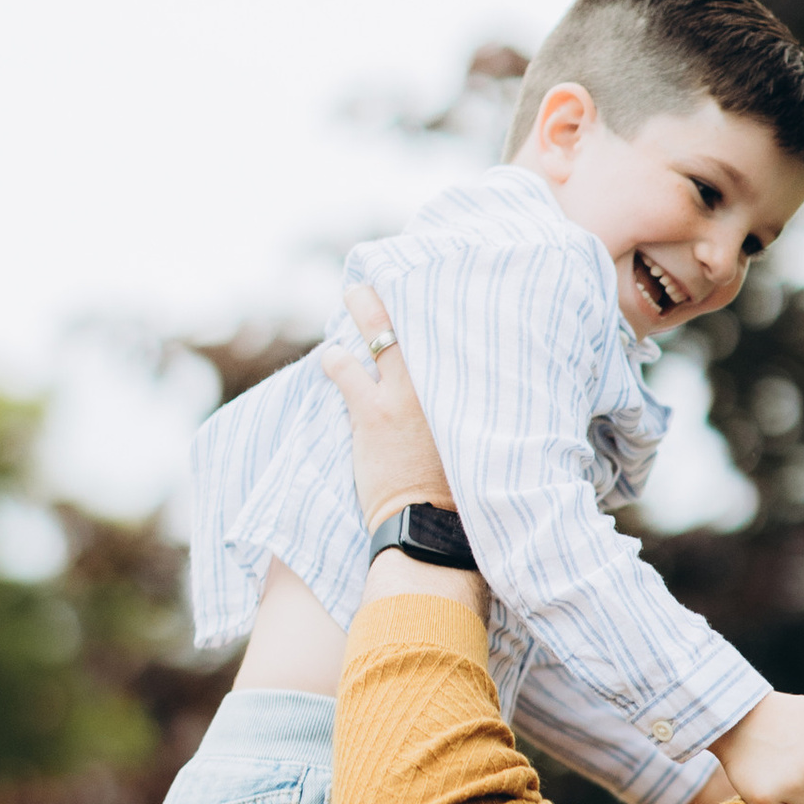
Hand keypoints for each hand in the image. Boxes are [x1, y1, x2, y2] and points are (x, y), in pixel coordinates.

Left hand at [320, 284, 455, 527]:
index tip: (426, 289)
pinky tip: (331, 358)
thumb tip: (457, 392)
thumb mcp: (472, 443)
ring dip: (361, 313)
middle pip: (415, 320)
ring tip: (352, 297)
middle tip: (377, 277)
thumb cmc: (457, 493)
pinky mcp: (372, 412)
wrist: (432, 526)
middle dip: (394, 291)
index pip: (452, 334)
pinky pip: (345, 368)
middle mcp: (438, 383)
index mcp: (466, 389)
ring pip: (377, 333)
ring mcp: (404, 395)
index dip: (435, 310)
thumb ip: (464, 410)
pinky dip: (335, 359)